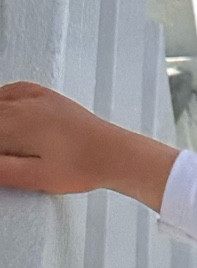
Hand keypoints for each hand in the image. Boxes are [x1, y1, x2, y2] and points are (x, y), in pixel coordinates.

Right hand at [0, 82, 176, 209]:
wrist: (115, 154)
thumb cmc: (82, 167)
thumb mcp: (37, 177)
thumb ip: (3, 170)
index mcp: (16, 124)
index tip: (2, 158)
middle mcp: (23, 105)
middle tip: (7, 152)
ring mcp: (35, 97)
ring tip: (8, 142)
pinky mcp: (46, 95)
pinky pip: (12, 90)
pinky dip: (2, 99)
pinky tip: (3, 110)